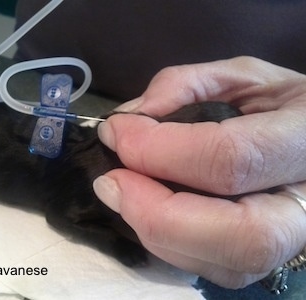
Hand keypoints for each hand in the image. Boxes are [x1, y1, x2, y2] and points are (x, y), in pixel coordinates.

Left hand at [93, 57, 305, 288]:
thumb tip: (127, 119)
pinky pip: (218, 270)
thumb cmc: (276, 102)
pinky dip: (170, 246)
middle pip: (240, 235)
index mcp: (305, 137)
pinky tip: (148, 214)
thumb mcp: (236, 77)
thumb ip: (182, 86)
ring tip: (123, 195)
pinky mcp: (268, 258)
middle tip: (109, 183)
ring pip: (229, 263)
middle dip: (158, 213)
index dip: (160, 151)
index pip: (230, 158)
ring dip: (159, 234)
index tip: (114, 133)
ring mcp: (293, 238)